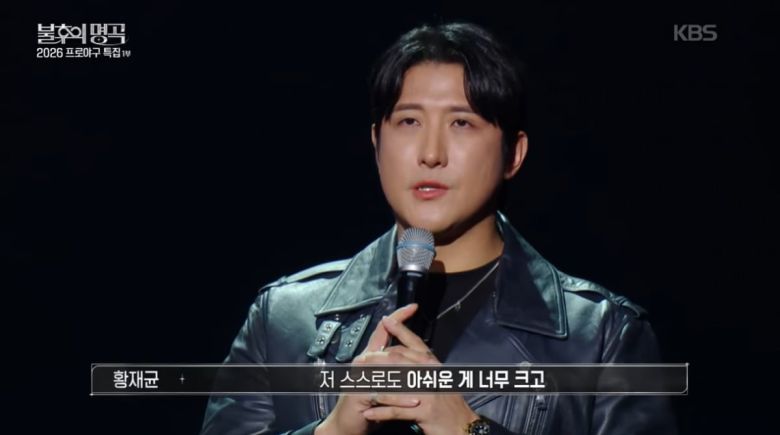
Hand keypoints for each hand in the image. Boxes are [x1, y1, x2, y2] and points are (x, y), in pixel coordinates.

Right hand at [315, 304, 421, 434]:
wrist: (347, 424)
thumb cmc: (367, 403)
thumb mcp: (383, 382)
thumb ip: (395, 367)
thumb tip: (416, 356)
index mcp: (370, 356)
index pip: (383, 331)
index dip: (397, 318)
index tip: (412, 307)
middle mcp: (363, 361)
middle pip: (390, 351)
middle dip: (413, 357)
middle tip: (433, 363)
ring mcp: (359, 377)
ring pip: (389, 373)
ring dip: (411, 381)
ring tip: (428, 388)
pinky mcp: (359, 394)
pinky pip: (384, 394)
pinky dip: (400, 400)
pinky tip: (415, 403)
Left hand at [356, 314, 479, 434]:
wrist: (463, 427)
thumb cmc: (450, 405)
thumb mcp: (439, 379)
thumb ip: (424, 365)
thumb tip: (404, 353)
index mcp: (434, 365)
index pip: (415, 342)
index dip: (399, 330)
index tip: (385, 320)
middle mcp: (431, 374)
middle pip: (399, 359)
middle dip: (376, 359)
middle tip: (361, 360)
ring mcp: (428, 392)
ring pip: (394, 383)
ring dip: (375, 387)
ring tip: (359, 387)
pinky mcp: (425, 411)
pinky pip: (396, 410)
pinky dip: (380, 412)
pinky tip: (369, 413)